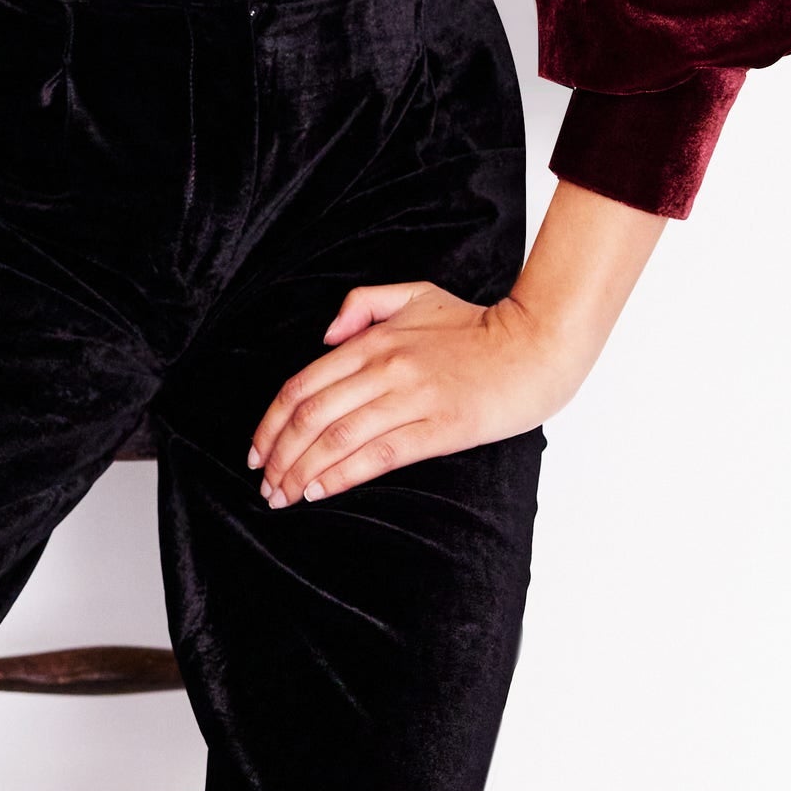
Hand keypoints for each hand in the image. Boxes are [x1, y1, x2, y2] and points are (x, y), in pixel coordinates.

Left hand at [246, 283, 580, 507]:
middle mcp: (384, 367)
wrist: (535, 345)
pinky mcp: (440, 427)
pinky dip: (341, 476)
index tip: (256, 452)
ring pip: (338, 439)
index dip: (270, 423)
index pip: (302, 385)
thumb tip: (325, 335)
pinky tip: (319, 491)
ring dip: (301, 472)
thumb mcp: (414, 294)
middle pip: (311, 416)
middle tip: (265, 485)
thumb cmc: (475, 325)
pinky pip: (378, 456)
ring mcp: (412, 398)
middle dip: (278, 456)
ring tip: (283, 496)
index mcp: (373, 340)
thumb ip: (363, 304)